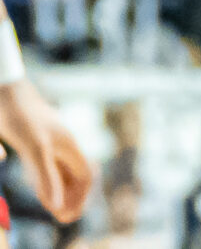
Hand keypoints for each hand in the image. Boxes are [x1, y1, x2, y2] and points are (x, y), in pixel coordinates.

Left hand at [0, 75, 91, 223]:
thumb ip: (46, 176)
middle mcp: (63, 144)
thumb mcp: (34, 149)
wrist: (6, 91)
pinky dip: (49, 181)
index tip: (69, 216)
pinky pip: (50, 164)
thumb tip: (56, 205)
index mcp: (68, 145)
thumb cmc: (21, 117)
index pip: (86, 175)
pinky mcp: (36, 141)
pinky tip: (41, 188)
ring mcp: (50, 141)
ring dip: (62, 190)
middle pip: (77, 174)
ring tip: (55, 208)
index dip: (81, 197)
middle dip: (73, 196)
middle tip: (63, 217)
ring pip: (63, 170)